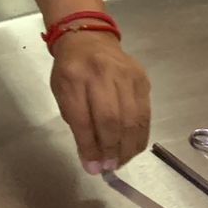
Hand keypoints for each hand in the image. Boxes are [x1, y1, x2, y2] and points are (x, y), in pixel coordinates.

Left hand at [49, 31, 151, 173]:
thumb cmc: (71, 70)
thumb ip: (76, 125)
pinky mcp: (142, 79)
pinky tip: (133, 147)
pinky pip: (145, 114)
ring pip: (132, 119)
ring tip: (121, 161)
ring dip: (128, 147)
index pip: (83, 119)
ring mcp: (125, 75)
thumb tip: (92, 161)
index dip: (89, 148)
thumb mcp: (62, 93)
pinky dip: (140, 135)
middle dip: (111, 149)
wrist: (89, 38)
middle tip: (109, 167)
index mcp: (73, 77)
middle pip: (111, 120)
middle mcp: (101, 73)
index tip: (92, 168)